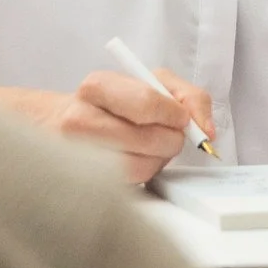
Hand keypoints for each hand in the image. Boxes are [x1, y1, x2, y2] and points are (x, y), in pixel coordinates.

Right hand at [18, 68, 216, 183]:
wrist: (62, 124)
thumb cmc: (115, 103)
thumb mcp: (152, 82)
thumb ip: (188, 97)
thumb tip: (206, 131)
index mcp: (97, 86)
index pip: (147, 103)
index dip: (174, 115)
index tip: (182, 119)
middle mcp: (79, 119)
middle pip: (148, 139)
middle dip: (171, 140)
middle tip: (170, 135)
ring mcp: (77, 155)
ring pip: (142, 167)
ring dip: (158, 159)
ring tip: (151, 147)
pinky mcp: (82, 182)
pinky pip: (130, 185)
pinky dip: (143, 174)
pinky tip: (135, 159)